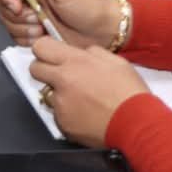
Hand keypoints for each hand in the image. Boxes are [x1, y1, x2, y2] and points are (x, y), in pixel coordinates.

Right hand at [0, 0, 119, 47]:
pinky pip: (16, 37)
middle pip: (1, 2)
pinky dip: (26, 39)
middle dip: (15, 14)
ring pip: (7, 21)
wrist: (106, 31)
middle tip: (37, 19)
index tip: (17, 6)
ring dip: (21, 28)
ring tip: (42, 30)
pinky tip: (43, 38)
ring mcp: (31, 15)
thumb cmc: (88, 5)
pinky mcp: (35, 34)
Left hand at [28, 36, 150, 148]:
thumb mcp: (115, 61)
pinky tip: (85, 114)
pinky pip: (57, 114)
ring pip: (48, 93)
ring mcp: (61, 104)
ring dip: (59, 94)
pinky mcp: (62, 124)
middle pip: (35, 69)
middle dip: (45, 70)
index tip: (51, 54)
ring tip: (81, 99)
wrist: (136, 124)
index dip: (45, 50)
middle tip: (61, 75)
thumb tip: (81, 53)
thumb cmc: (129, 93)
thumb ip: (92, 52)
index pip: (40, 47)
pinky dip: (67, 113)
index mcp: (75, 61)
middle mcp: (63, 81)